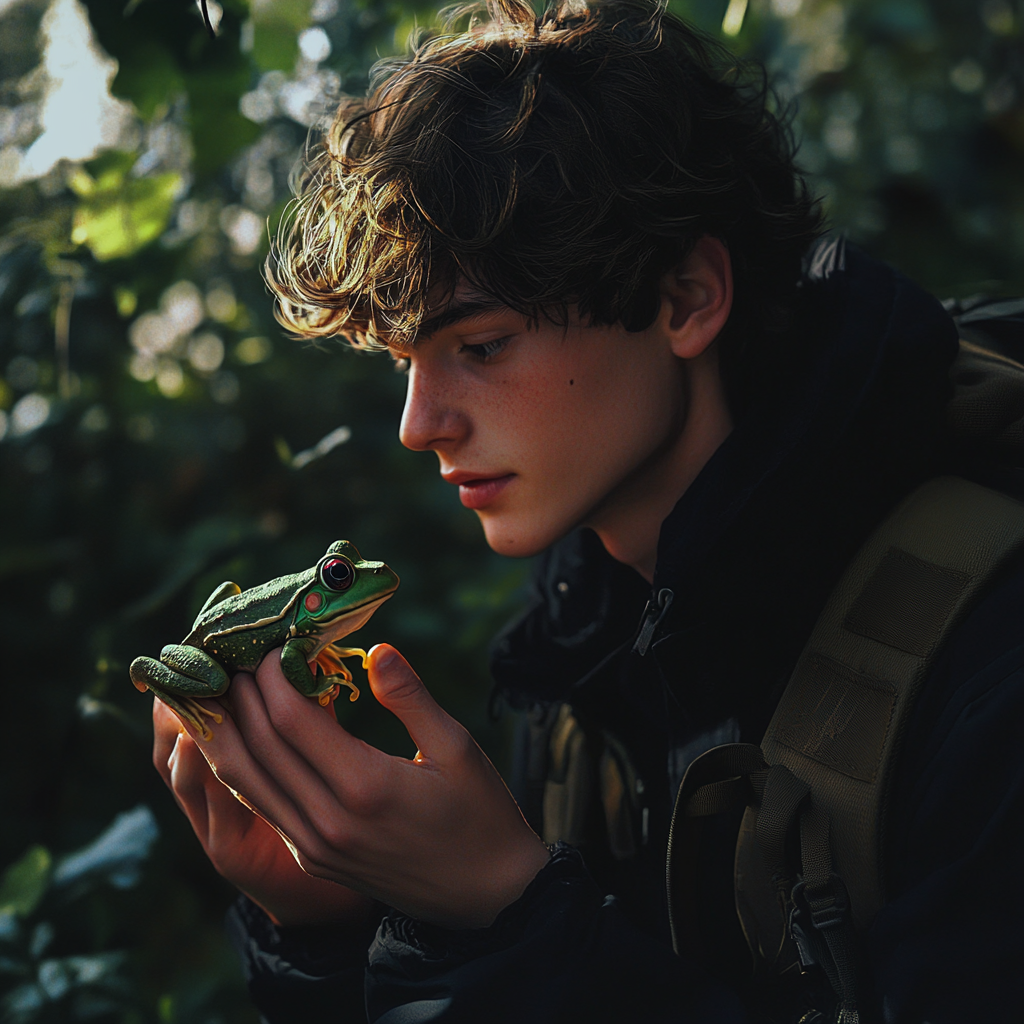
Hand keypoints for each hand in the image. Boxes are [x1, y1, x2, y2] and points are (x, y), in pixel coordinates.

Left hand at [178, 644, 550, 928]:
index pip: (291, 721)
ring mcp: (315, 846)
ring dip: (224, 732)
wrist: (486, 898)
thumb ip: (411, 698)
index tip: (273, 642)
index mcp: (365, 788)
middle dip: (239, 696)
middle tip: (234, 655)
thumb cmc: (480, 814)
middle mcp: (328, 822)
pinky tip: (242, 736)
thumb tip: (376, 650)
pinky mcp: (312, 858)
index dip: (271, 677)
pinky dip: (244, 764)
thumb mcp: (458, 748)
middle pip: (256, 748)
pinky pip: (263, 804)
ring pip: (245, 781)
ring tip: (218, 690)